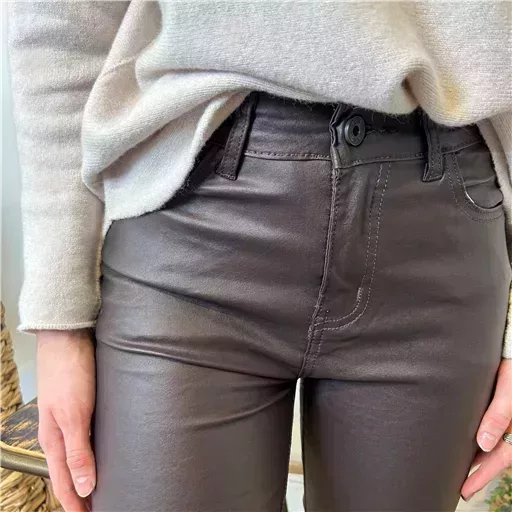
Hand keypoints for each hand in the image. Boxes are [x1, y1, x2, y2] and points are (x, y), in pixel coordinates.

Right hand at [36, 329, 95, 511]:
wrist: (69, 336)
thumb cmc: (70, 372)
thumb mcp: (74, 414)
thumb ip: (78, 452)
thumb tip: (85, 489)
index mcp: (53, 440)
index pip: (64, 484)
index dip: (77, 505)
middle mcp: (60, 432)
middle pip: (70, 473)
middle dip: (82, 494)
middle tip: (100, 507)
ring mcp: (70, 418)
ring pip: (78, 455)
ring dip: (89, 474)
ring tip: (104, 487)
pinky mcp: (82, 405)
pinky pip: (87, 437)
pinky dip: (95, 451)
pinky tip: (107, 451)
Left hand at [461, 358, 511, 501]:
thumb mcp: (507, 390)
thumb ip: (498, 414)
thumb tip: (483, 444)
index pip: (502, 458)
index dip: (484, 475)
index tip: (466, 489)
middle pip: (499, 455)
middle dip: (481, 473)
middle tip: (461, 489)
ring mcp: (509, 419)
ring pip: (496, 445)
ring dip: (481, 459)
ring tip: (462, 472)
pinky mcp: (501, 409)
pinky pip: (494, 431)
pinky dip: (482, 443)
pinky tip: (471, 446)